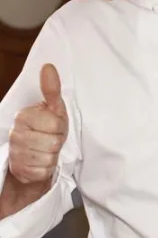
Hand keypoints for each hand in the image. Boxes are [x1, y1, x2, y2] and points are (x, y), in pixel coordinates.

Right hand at [8, 64, 68, 184]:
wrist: (34, 158)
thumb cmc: (47, 131)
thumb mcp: (54, 110)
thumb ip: (52, 90)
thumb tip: (49, 67)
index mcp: (23, 116)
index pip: (56, 124)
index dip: (60, 128)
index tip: (54, 127)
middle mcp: (16, 134)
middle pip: (54, 143)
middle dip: (57, 143)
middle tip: (50, 140)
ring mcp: (16, 153)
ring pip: (49, 158)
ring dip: (52, 157)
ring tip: (46, 151)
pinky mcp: (20, 171)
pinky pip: (44, 171)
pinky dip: (46, 169)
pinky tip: (40, 163)